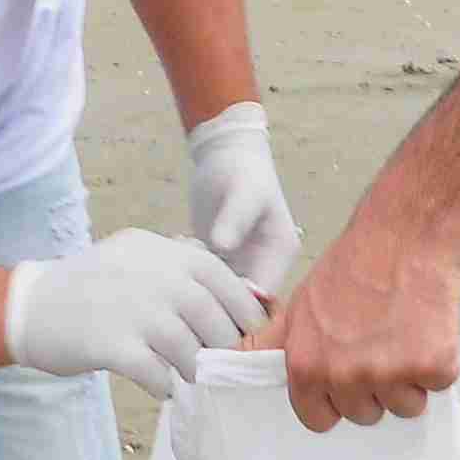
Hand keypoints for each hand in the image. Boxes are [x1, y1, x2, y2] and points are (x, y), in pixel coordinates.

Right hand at [3, 230, 264, 399]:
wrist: (29, 305)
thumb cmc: (89, 286)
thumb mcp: (136, 256)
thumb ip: (181, 267)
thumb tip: (241, 293)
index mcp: (161, 252)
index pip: (221, 276)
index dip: (244, 308)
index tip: (252, 334)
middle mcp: (152, 276)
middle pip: (211, 318)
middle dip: (222, 347)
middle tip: (224, 366)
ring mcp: (132, 310)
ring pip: (188, 350)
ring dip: (195, 370)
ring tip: (192, 378)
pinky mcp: (111, 344)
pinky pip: (157, 374)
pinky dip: (165, 386)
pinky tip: (161, 387)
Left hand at [181, 103, 302, 296]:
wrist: (226, 152)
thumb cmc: (242, 169)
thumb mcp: (243, 190)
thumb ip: (235, 217)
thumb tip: (222, 246)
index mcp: (280, 253)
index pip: (264, 297)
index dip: (237, 306)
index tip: (205, 295)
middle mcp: (265, 264)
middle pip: (243, 304)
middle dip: (214, 299)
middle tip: (188, 278)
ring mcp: (243, 262)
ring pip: (222, 294)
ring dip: (200, 285)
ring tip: (184, 258)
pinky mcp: (221, 258)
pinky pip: (207, 279)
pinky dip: (191, 273)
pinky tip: (179, 251)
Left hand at [259, 220, 459, 429]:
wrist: (405, 237)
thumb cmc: (354, 267)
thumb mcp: (299, 306)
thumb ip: (273, 342)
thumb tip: (235, 359)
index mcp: (308, 367)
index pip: (319, 419)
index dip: (336, 400)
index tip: (347, 378)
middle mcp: (346, 376)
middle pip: (365, 414)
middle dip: (376, 387)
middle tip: (381, 343)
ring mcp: (390, 374)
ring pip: (404, 406)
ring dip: (410, 380)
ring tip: (405, 336)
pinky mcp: (430, 367)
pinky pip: (437, 386)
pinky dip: (439, 364)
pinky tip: (427, 330)